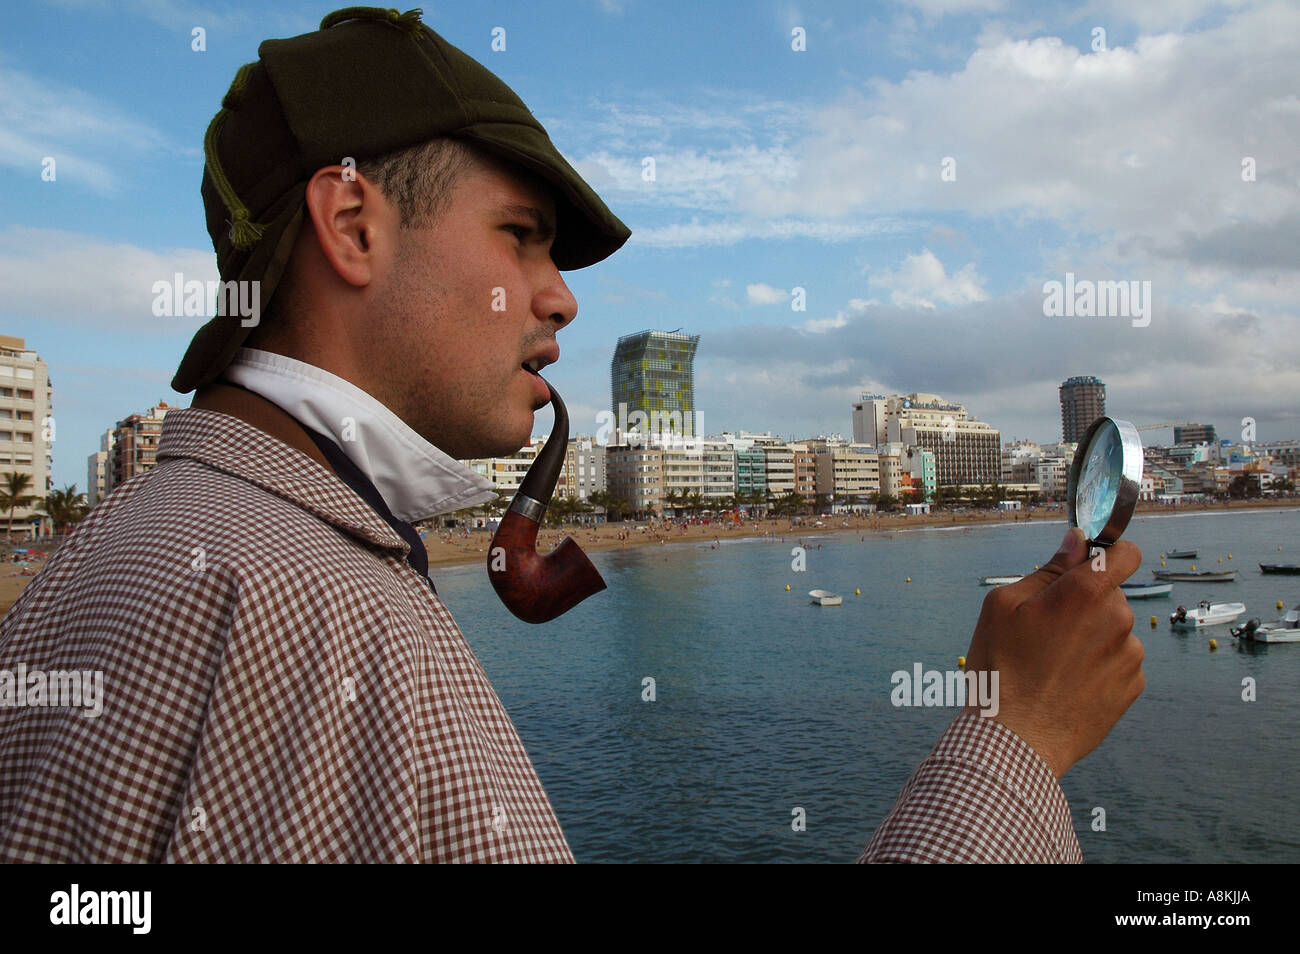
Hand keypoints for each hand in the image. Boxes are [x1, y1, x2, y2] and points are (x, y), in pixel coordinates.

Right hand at [962, 527, 1144, 777]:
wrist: (1016, 739)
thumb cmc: (1001, 668)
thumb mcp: (1003, 606)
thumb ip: (1048, 569)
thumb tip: (1077, 542)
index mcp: (1085, 592)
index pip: (1125, 554)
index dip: (1109, 554)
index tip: (1089, 565)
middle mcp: (1117, 619)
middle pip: (1111, 595)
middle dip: (1085, 604)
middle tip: (1047, 629)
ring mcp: (1129, 656)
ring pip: (1114, 630)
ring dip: (1093, 637)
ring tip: (1054, 664)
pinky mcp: (1132, 688)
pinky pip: (1118, 663)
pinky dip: (1099, 667)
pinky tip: (1068, 683)